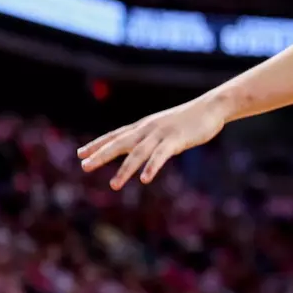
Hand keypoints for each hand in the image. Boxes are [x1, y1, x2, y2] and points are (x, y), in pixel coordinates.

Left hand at [77, 96, 227, 189]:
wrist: (211, 107)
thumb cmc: (189, 119)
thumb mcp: (165, 127)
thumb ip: (152, 138)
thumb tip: (140, 150)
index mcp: (144, 127)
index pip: (116, 135)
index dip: (98, 145)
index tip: (80, 154)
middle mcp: (148, 129)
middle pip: (120, 143)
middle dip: (101, 155)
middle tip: (84, 167)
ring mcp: (161, 134)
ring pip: (138, 153)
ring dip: (125, 170)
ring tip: (114, 185)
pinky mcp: (176, 140)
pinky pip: (161, 155)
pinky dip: (151, 167)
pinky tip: (144, 180)